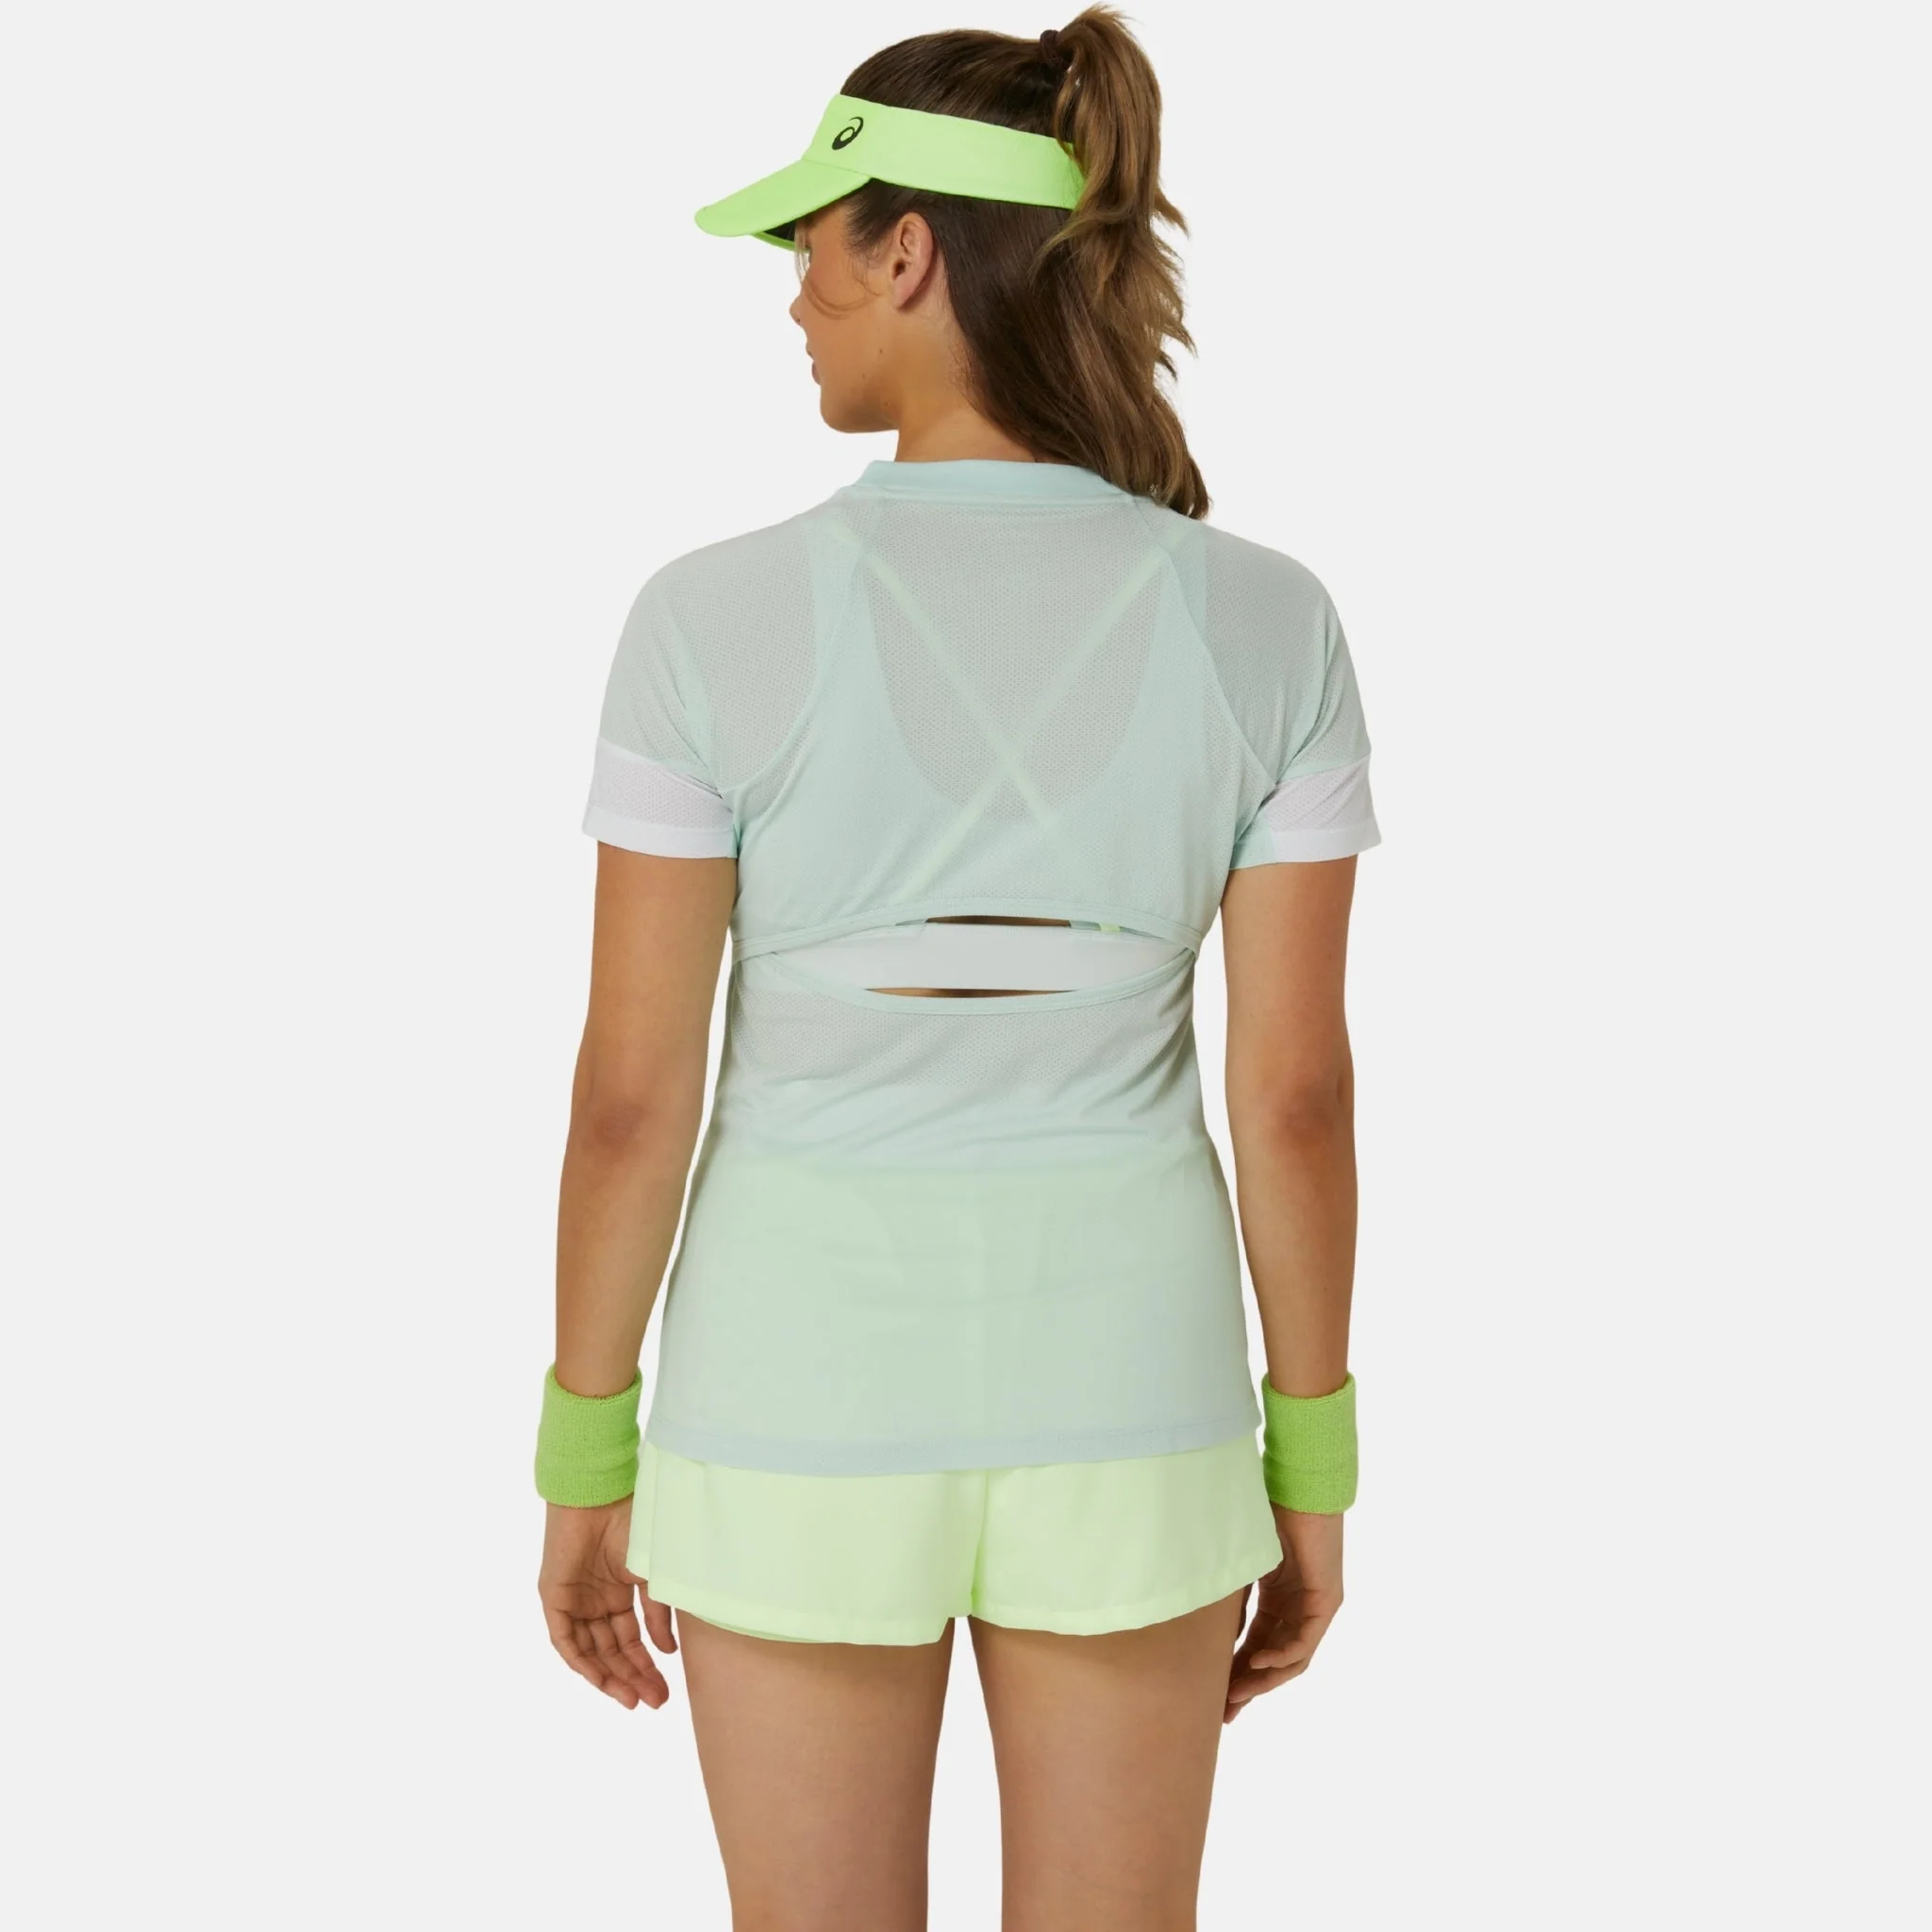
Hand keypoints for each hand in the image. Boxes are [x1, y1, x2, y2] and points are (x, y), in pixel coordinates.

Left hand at [537, 1495, 676, 1709]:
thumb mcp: (652, 1574)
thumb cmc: (631, 1523)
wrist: (600, 1496)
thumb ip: (657, 1613)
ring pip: (590, 1651)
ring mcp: (575, 1602)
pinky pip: (565, 1640)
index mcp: (620, 1592)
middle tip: (655, 1701)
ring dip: (610, 1676)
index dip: (647, 1666)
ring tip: (632, 1698)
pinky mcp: (554, 1599)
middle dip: (633, 1677)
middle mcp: (596, 1602)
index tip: (665, 1690)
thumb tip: (667, 1651)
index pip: (632, 1640)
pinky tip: (601, 1679)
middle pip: (613, 1651)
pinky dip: (581, 1661)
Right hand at [1223, 1503, 1343, 1722]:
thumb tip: (1195, 1620)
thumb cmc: (1267, 1514)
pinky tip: (1260, 1662)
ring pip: (1292, 1659)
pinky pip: (1306, 1641)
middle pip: (1273, 1660)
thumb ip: (1228, 1594)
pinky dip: (1283, 1655)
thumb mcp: (1240, 1563)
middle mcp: (1299, 1609)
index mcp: (1278, 1599)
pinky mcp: (1327, 1602)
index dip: (1236, 1671)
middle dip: (1248, 1687)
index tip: (1214, 1695)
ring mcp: (1315, 1608)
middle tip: (1224, 1712)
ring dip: (1264, 1679)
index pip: (1257, 1645)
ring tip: (1237, 1694)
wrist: (1298, 1489)